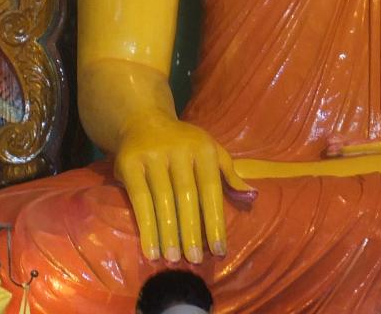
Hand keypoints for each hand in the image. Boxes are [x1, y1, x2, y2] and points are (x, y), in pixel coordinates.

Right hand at [114, 116, 251, 263]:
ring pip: (163, 200)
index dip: (215, 222)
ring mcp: (153, 156)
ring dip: (168, 233)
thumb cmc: (182, 142)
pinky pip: (139, 199)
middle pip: (187, 197)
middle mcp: (179, 150)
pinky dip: (146, 226)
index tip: (219, 251)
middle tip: (194, 260)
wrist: (142, 120)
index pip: (211, 190)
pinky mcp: (130, 163)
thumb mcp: (210, 149)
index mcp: (203, 148)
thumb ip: (229, 172)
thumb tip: (251, 194)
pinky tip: (151, 248)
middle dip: (191, 231)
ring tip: (172, 258)